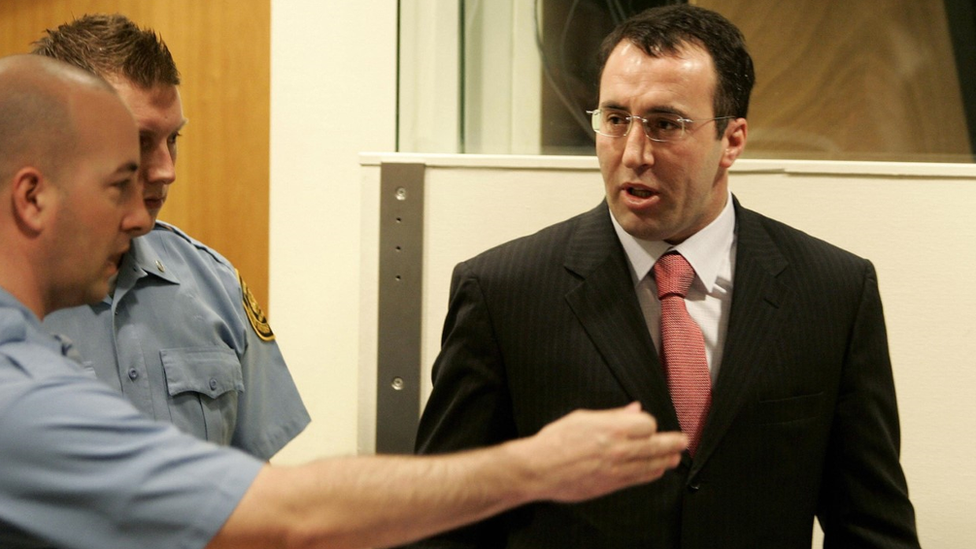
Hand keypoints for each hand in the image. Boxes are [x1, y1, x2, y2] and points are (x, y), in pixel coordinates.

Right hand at [512, 402, 686, 502]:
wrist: (540, 469)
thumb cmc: (556, 441)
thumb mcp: (582, 418)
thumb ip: (612, 415)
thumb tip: (633, 409)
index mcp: (612, 428)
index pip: (648, 424)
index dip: (649, 422)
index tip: (646, 423)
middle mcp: (619, 449)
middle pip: (657, 445)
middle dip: (673, 442)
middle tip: (683, 440)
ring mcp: (617, 469)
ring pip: (652, 464)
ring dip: (667, 459)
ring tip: (675, 457)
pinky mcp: (612, 484)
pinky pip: (640, 479)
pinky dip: (652, 473)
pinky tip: (657, 470)